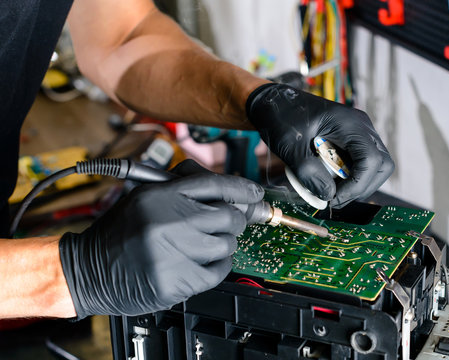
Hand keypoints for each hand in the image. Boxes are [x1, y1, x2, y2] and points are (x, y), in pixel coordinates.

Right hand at [59, 166, 263, 318]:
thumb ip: (183, 189)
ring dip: (222, 244)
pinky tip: (201, 262)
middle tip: (224, 223)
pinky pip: (219, 270)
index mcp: (159, 195)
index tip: (254, 193)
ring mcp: (174, 253)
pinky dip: (217, 266)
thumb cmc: (119, 233)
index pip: (214, 184)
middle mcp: (168, 221)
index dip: (241, 188)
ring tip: (202, 245)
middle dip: (232, 219)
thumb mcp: (144, 197)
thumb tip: (227, 191)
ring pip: (227, 244)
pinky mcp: (177, 281)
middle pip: (228, 216)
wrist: (88, 270)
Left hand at [246, 83, 393, 207]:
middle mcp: (360, 127)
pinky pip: (361, 163)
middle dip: (361, 187)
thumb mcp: (290, 145)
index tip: (334, 198)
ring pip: (375, 166)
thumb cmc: (281, 116)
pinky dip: (350, 177)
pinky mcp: (351, 140)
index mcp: (350, 124)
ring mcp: (358, 133)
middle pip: (381, 165)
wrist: (273, 102)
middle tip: (335, 198)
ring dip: (357, 184)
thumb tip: (328, 196)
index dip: (357, 185)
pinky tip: (330, 181)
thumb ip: (309, 172)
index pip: (371, 160)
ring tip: (332, 192)